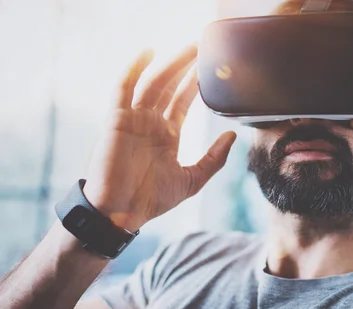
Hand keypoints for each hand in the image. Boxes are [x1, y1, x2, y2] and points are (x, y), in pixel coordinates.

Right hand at [83, 45, 235, 231]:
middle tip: (202, 48)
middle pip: (169, 88)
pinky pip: (123, 89)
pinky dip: (133, 69)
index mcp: (165, 136)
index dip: (195, 85)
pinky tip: (148, 53)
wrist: (121, 213)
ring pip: (152, 84)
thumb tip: (232, 136)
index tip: (210, 69)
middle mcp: (149, 124)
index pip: (181, 103)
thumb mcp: (192, 180)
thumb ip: (213, 159)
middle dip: (185, 68)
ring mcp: (133, 120)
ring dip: (169, 65)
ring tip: (188, 48)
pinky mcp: (117, 120)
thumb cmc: (152, 200)